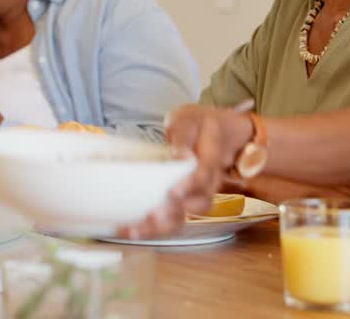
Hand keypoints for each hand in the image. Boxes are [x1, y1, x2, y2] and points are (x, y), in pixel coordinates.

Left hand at [117, 104, 252, 239]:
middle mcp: (210, 180)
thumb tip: (180, 156)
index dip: (191, 184)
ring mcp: (200, 194)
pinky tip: (132, 230)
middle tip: (152, 215)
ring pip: (188, 216)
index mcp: (212, 154)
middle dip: (174, 212)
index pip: (206, 172)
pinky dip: (154, 228)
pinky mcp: (186, 202)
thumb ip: (183, 135)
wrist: (217, 132)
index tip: (173, 192)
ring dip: (162, 226)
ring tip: (137, 229)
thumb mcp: (188, 119)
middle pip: (200, 203)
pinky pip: (174, 219)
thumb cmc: (198, 125)